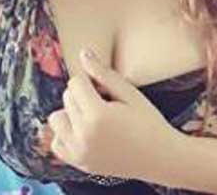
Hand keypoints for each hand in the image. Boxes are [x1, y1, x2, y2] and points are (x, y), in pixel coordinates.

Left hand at [46, 48, 172, 180]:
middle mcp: (83, 136)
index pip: (75, 82)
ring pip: (56, 118)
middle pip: (67, 97)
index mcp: (97, 116)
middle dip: (82, 94)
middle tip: (104, 102)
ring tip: (91, 115)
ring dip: (70, 112)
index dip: (90, 81)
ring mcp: (79, 152)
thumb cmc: (148, 122)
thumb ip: (103, 74)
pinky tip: (85, 131)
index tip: (106, 90)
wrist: (159, 158)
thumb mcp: (129, 93)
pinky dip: (66, 134)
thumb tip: (83, 53)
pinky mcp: (79, 163)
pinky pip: (57, 142)